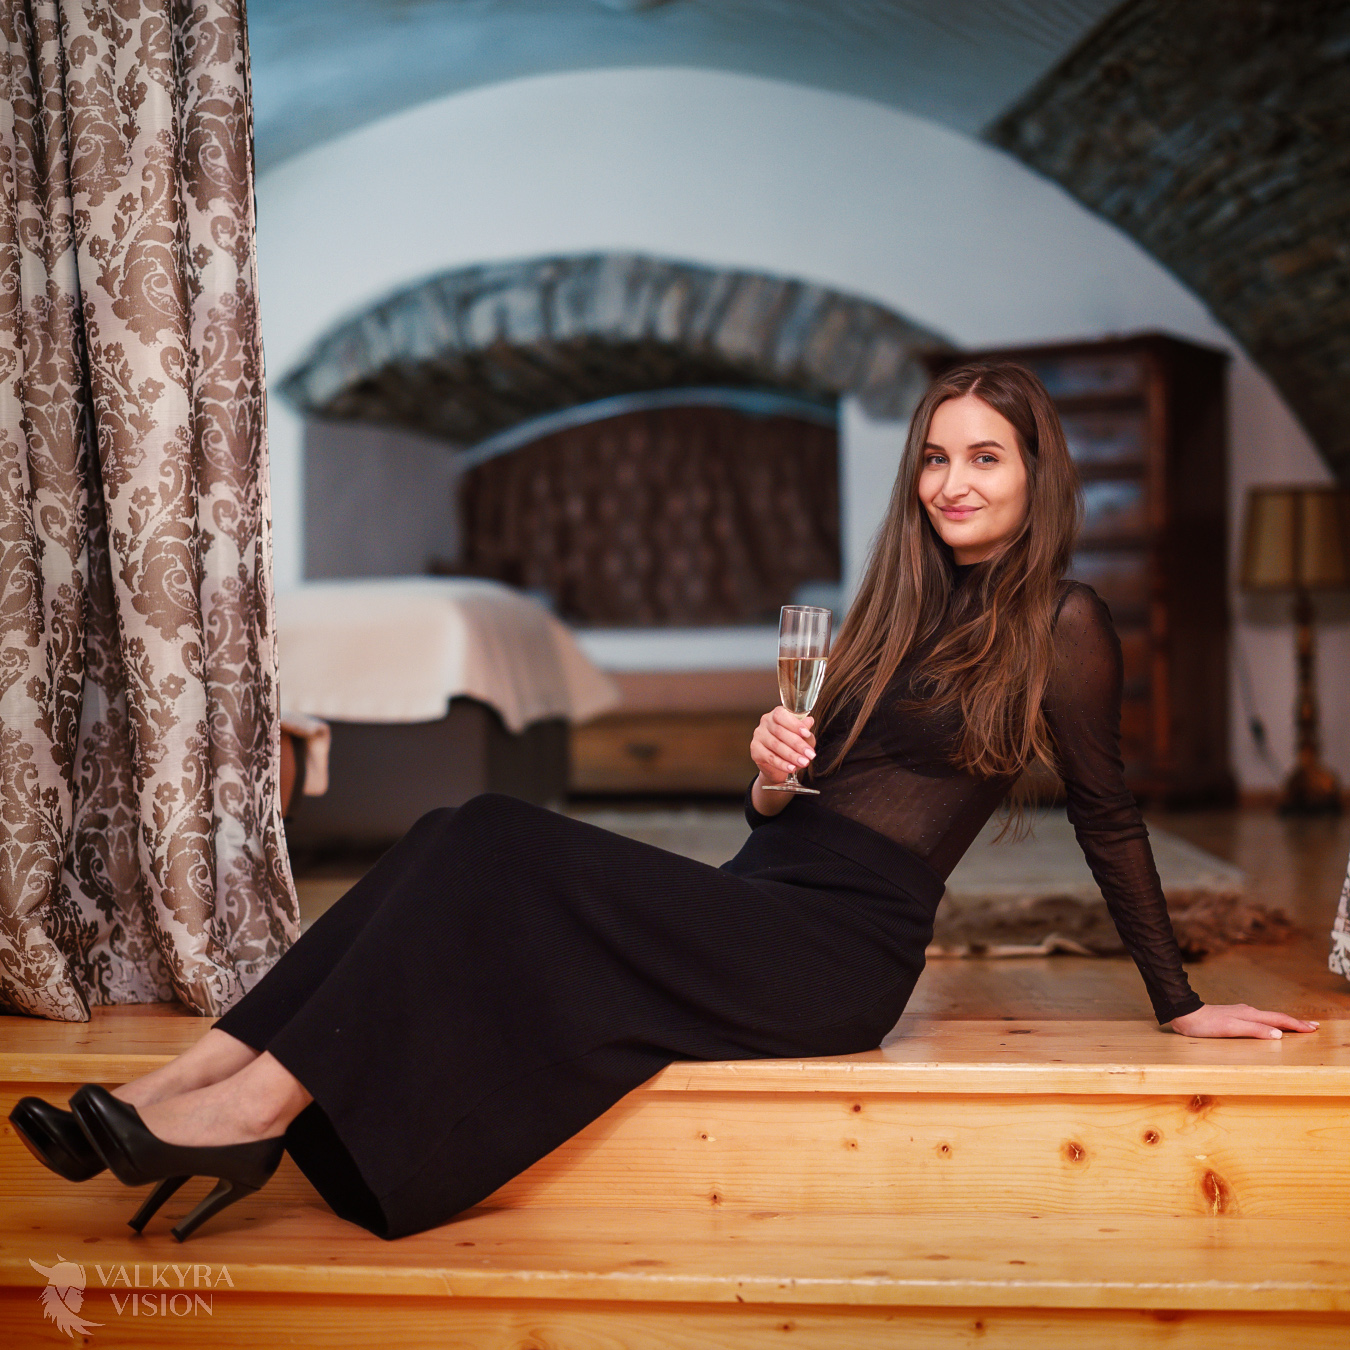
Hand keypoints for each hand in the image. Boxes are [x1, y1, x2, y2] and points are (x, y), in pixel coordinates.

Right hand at [750, 706, 815, 786]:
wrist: (778, 764)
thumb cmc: (791, 745)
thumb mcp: (803, 737)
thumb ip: (805, 729)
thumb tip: (809, 721)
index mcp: (777, 714)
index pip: (782, 715)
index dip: (794, 724)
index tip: (807, 734)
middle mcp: (765, 722)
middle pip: (780, 732)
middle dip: (798, 744)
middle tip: (810, 754)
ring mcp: (759, 735)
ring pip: (776, 745)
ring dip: (792, 755)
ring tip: (804, 762)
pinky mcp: (755, 750)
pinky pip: (770, 758)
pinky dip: (782, 764)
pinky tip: (792, 768)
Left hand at [1168, 1003, 1319, 1039]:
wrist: (1185, 1015)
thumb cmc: (1205, 1024)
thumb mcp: (1231, 1028)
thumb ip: (1254, 1030)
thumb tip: (1279, 1034)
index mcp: (1250, 1015)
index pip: (1279, 1020)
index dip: (1296, 1025)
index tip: (1313, 1029)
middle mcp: (1248, 1012)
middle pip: (1277, 1017)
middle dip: (1296, 1022)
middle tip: (1314, 1027)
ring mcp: (1241, 1014)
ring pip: (1269, 1018)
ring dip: (1285, 1022)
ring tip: (1297, 1027)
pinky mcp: (1234, 1017)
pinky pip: (1259, 1020)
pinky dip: (1271, 1023)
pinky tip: (1270, 1026)